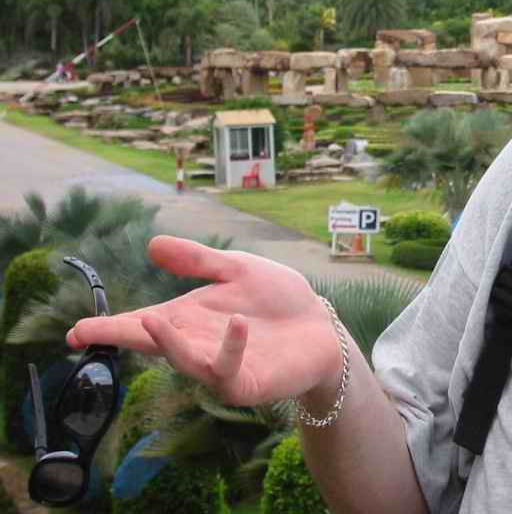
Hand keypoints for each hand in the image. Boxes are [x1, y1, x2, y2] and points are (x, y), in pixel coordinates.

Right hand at [67, 235, 342, 406]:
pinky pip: (231, 370)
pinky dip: (232, 346)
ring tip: (151, 322)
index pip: (143, 323)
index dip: (110, 327)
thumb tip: (152, 245)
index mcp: (190, 319)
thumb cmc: (277, 299)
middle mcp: (198, 346)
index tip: (75, 330)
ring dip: (169, 344)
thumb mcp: (236, 269)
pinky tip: (238, 323)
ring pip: (186, 361)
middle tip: (86, 333)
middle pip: (154, 343)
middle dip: (123, 337)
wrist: (320, 326)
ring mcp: (220, 367)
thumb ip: (198, 260)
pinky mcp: (247, 383)